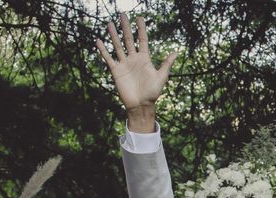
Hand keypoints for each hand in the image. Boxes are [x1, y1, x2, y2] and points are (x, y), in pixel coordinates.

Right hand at [95, 13, 177, 129]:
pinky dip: (103, 50)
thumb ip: (167, 64)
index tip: (139, 18)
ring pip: (118, 46)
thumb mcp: (162, 77)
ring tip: (109, 24)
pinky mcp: (116, 71)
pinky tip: (99, 41)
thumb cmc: (153, 93)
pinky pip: (108, 58)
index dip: (141, 29)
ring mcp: (124, 64)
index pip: (142, 40)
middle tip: (123, 14)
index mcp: (145, 59)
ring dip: (113, 35)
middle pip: (128, 40)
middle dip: (126, 27)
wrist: (141, 105)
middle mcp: (133, 59)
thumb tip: (176, 52)